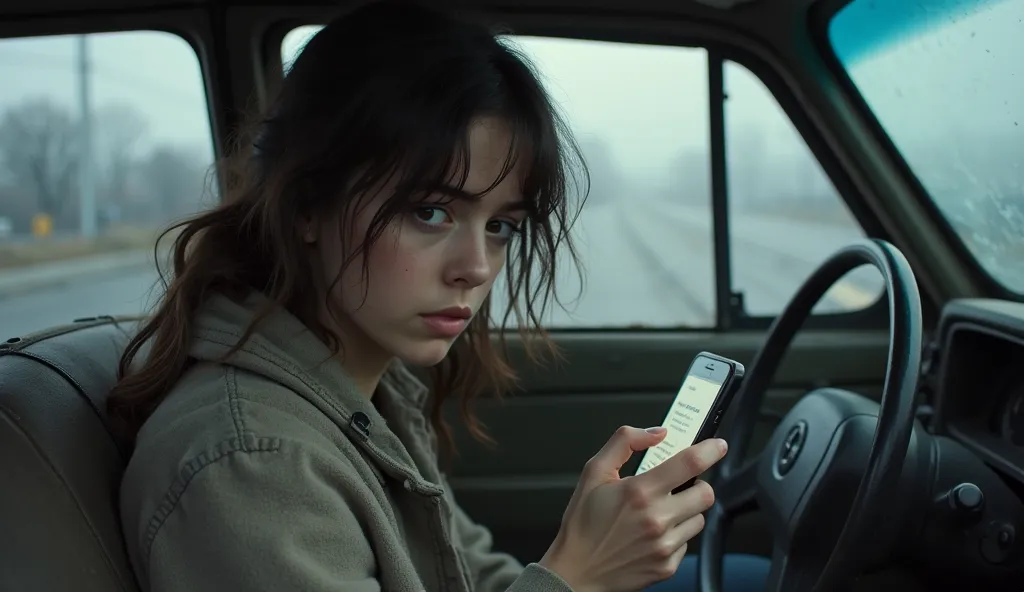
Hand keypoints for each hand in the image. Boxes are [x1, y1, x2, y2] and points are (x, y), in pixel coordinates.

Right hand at [539, 426, 727, 591]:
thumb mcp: (594, 472)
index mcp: (640, 492)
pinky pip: (686, 543)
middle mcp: (656, 519)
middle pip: (706, 493)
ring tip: (659, 513)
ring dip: (686, 512)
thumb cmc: (583, 523)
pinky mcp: (667, 566)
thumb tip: (657, 433)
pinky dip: (675, 535)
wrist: (575, 571)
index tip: (717, 445)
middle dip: (697, 485)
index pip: (690, 464)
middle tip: (678, 486)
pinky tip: (652, 535)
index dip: (710, 450)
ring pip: (699, 519)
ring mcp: (664, 545)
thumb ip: (625, 442)